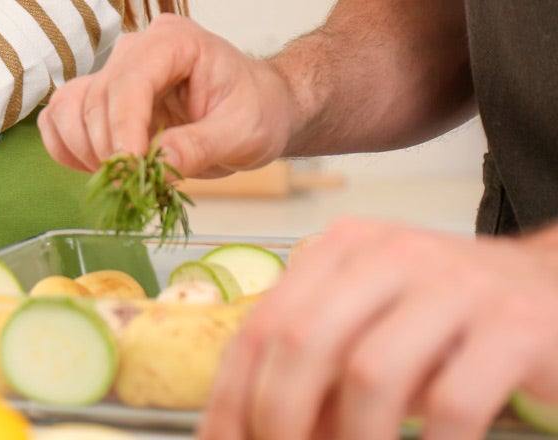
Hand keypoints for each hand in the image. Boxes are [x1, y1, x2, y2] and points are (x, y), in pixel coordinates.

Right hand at [38, 14, 292, 177]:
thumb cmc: (257, 110)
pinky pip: (61, 120)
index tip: (132, 170)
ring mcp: (114, 74)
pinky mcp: (101, 99)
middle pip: (95, 100)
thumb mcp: (243, 133)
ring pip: (68, 109)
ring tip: (123, 176)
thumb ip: (198, 147)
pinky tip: (100, 169)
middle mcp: (136, 51)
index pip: (129, 82)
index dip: (123, 130)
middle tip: (134, 185)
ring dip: (85, 151)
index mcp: (175, 43)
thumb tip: (154, 167)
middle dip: (108, 149)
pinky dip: (69, 149)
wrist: (258, 111)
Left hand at [200, 218, 557, 438]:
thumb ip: (317, 377)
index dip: (229, 400)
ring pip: (370, 372)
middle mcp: (392, 254)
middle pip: (301, 342)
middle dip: (277, 420)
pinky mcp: (515, 325)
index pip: (259, 326)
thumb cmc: (451, 325)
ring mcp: (456, 285)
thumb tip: (255, 434)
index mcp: (341, 250)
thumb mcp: (372, 337)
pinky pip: (452, 402)